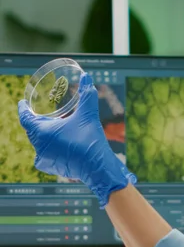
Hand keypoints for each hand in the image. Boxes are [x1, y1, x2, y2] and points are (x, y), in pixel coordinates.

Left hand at [18, 73, 136, 207]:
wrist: (98, 169)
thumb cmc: (90, 142)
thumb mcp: (88, 115)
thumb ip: (87, 95)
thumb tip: (86, 76)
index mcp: (42, 133)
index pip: (25, 119)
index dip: (23, 109)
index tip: (22, 103)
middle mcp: (40, 148)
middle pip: (32, 131)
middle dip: (35, 121)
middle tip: (39, 112)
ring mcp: (45, 160)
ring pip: (38, 143)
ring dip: (43, 134)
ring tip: (50, 126)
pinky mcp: (53, 167)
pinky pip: (45, 154)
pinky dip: (49, 146)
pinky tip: (58, 143)